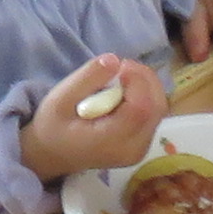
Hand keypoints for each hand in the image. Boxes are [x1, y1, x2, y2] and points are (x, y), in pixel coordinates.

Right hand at [24, 55, 161, 178]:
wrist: (53, 153)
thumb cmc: (53, 127)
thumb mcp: (60, 98)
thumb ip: (88, 79)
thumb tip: (115, 60)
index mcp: (111, 141)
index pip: (140, 108)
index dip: (137, 80)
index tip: (119, 66)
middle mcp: (133, 149)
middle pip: (156, 106)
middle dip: (144, 79)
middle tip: (121, 67)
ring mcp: (141, 148)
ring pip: (159, 108)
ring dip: (146, 85)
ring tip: (121, 77)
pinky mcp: (143, 143)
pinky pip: (154, 113)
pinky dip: (145, 95)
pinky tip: (125, 90)